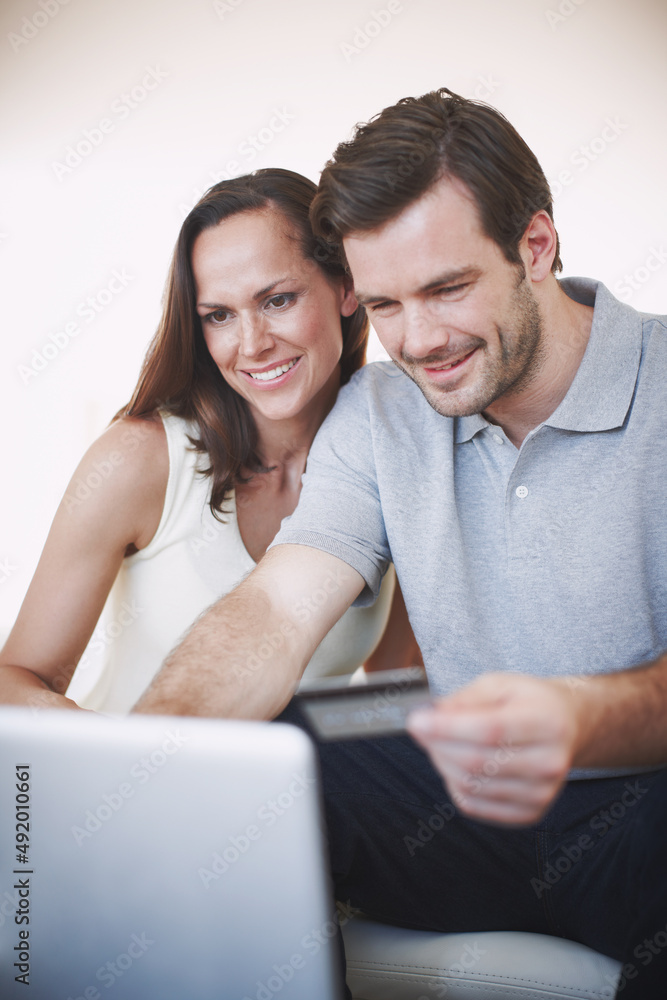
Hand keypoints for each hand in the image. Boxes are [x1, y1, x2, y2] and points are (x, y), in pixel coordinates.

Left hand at [406, 673, 577, 825]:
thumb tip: (430, 717)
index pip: (489, 730)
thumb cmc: (528, 702)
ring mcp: (542, 793)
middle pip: (476, 761)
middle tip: (420, 727)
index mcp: (547, 722)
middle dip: (437, 744)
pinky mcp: (529, 813)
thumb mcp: (498, 684)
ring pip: (470, 784)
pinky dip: (454, 784)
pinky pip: (474, 805)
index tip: (415, 720)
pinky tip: (455, 763)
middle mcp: (550, 762)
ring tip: (439, 742)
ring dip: (442, 762)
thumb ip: (464, 699)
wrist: (566, 727)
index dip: (446, 727)